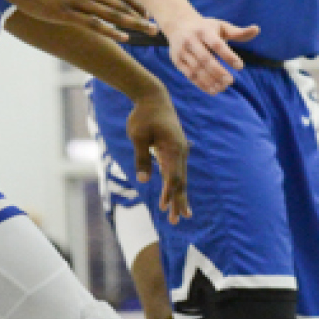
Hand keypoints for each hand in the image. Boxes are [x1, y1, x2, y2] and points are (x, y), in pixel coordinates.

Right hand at [2, 0, 156, 41]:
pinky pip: (94, 23)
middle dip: (141, 14)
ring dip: (133, 24)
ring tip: (148, 32)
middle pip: (122, 0)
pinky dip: (111, 31)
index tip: (151, 10)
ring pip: (112, 13)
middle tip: (156, 26)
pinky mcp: (67, 12)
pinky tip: (124, 38)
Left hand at [127, 90, 190, 223]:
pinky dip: (176, 186)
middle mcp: (180, 151)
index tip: (165, 207)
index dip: (170, 192)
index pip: (173, 175)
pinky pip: (177, 172)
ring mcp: (179, 152)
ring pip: (181, 179)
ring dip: (179, 197)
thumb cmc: (143, 116)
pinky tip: (174, 199)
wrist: (154, 98)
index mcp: (173, 148)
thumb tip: (144, 180)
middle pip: (181, 181)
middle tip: (178, 221)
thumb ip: (141, 158)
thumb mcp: (137, 136)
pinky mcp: (175, 151)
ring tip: (181, 215)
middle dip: (179, 202)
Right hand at [162, 14, 259, 94]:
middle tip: (230, 81)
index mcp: (204, 30)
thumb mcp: (221, 26)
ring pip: (196, 69)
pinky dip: (201, 84)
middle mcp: (191, 40)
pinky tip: (213, 90)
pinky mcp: (177, 61)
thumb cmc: (206, 27)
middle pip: (205, 59)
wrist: (178, 24)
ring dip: (210, 80)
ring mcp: (182, 51)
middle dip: (218, 71)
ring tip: (223, 87)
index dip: (229, 56)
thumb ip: (238, 32)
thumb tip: (257, 29)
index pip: (217, 45)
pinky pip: (189, 75)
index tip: (240, 66)